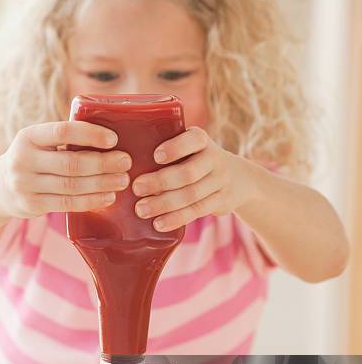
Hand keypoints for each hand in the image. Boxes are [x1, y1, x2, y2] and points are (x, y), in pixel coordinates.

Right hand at [0, 121, 131, 218]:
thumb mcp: (40, 144)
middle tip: (126, 162)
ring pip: (72, 185)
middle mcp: (23, 159)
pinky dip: (91, 200)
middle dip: (103, 163)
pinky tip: (108, 197)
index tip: (114, 139)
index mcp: (28, 136)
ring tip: (122, 180)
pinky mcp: (32, 205)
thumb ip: (66, 140)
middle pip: (71, 163)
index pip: (62, 131)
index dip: (90, 135)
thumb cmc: (34, 160)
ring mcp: (25, 184)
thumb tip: (112, 141)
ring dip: (102, 183)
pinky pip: (68, 203)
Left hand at [132, 127, 257, 230]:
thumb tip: (123, 165)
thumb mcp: (189, 148)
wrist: (239, 178)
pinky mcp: (221, 202)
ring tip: (141, 210)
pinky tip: (158, 223)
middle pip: (188, 173)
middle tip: (136, 188)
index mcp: (202, 140)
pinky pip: (196, 212)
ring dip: (164, 204)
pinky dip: (176, 218)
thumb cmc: (196, 160)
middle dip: (160, 181)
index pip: (193, 140)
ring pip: (191, 196)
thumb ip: (167, 150)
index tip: (155, 156)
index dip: (175, 148)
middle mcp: (214, 159)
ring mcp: (220, 181)